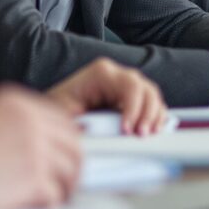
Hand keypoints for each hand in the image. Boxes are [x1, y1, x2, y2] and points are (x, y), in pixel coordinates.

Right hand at [0, 85, 82, 208]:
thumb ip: (14, 124)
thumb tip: (47, 146)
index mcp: (17, 102)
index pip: (62, 120)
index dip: (66, 143)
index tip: (62, 159)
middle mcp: (31, 120)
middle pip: (73, 144)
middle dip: (72, 167)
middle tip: (65, 184)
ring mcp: (35, 149)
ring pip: (70, 171)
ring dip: (63, 188)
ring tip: (50, 199)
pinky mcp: (34, 179)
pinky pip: (56, 196)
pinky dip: (49, 206)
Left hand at [45, 58, 168, 135]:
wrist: (53, 109)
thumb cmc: (58, 107)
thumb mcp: (64, 113)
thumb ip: (81, 121)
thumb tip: (94, 131)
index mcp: (101, 73)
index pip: (130, 86)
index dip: (133, 109)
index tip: (127, 130)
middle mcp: (116, 75)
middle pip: (146, 89)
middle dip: (147, 114)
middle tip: (140, 136)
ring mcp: (124, 85)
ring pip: (152, 96)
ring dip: (154, 117)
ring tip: (147, 135)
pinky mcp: (129, 98)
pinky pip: (151, 104)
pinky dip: (155, 117)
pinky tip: (152, 131)